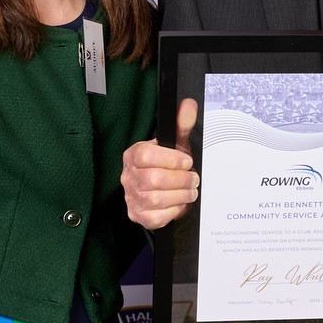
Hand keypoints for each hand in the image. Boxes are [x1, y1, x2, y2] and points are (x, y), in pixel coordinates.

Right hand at [123, 98, 198, 230]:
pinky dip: (174, 210)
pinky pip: (156, 217)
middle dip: (181, 180)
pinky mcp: (138, 215)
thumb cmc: (169, 164)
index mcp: (133, 155)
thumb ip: (182, 124)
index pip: (145, 155)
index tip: (187, 162)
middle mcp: (128, 176)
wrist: (165, 189)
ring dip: (181, 195)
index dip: (170, 159)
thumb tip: (189, 104)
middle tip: (193, 178)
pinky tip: (179, 203)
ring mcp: (131, 197)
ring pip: (156, 199)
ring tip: (190, 190)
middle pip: (154, 179)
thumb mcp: (176, 143)